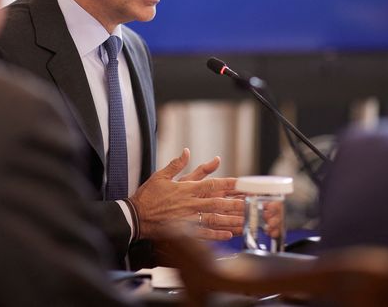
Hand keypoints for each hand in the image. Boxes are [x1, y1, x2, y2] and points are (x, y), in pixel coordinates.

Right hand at [129, 148, 243, 240]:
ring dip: (230, 220)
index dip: (228, 183)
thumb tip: (187, 151)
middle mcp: (190, 203)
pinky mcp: (183, 231)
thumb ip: (176, 164)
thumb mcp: (161, 175)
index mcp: (186, 188)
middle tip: (251, 205)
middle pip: (217, 203)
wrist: (136, 216)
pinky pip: (203, 234)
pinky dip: (216, 235)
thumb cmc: (147, 196)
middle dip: (235, 204)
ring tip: (244, 222)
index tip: (242, 183)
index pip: (212, 184)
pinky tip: (228, 235)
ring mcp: (188, 218)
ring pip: (213, 219)